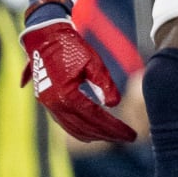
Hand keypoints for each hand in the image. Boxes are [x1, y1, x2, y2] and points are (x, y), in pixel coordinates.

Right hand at [20, 22, 137, 142]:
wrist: (45, 38)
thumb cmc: (71, 47)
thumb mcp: (93, 62)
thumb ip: (104, 84)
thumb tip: (114, 104)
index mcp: (67, 96)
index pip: (96, 118)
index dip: (115, 128)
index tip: (132, 135)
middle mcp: (56, 106)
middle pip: (86, 129)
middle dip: (108, 135)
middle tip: (128, 138)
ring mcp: (50, 107)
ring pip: (75, 130)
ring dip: (95, 135)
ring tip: (113, 136)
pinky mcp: (49, 104)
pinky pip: (66, 124)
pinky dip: (82, 130)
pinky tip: (94, 131)